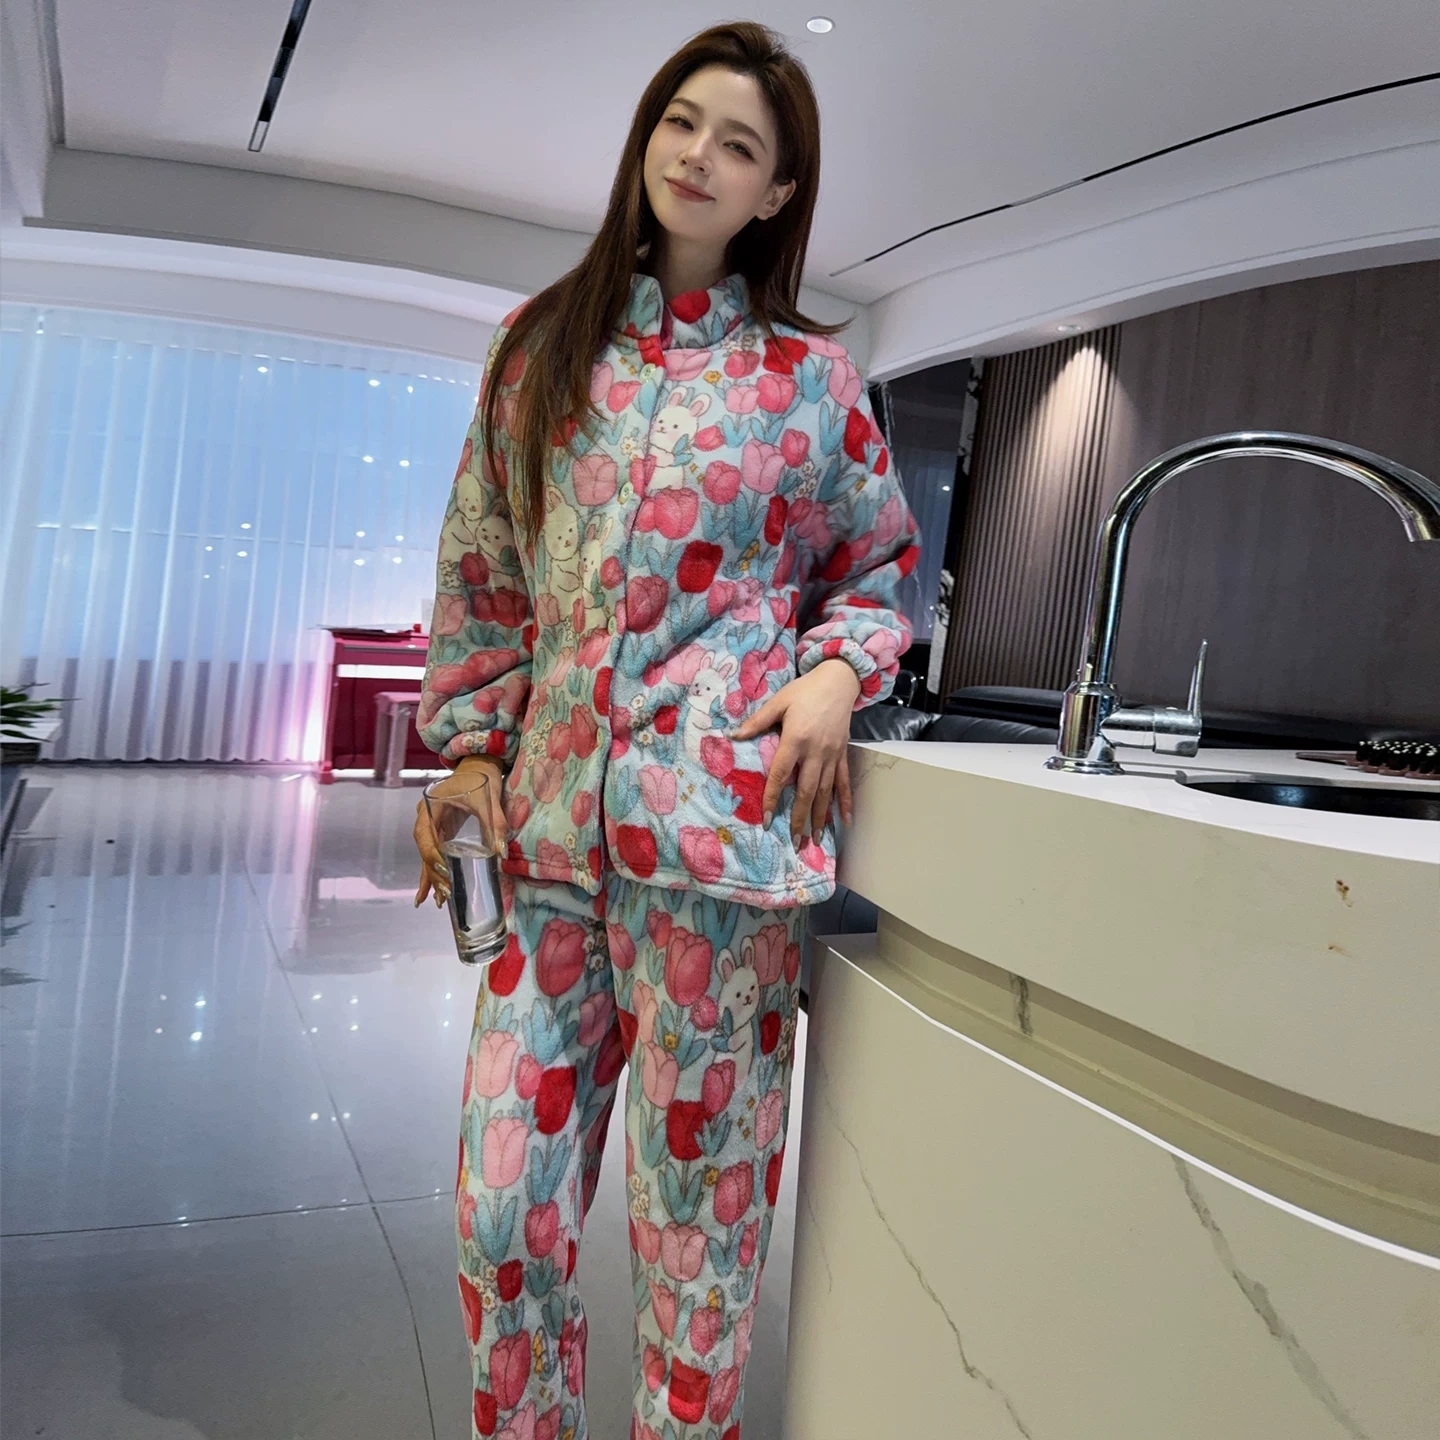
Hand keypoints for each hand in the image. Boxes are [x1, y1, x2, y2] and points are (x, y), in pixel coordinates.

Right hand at [413, 755, 507, 907]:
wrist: (478, 766)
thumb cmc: (482, 778)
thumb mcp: (489, 799)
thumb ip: (495, 824)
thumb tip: (501, 852)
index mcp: (432, 805)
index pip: (425, 835)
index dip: (432, 855)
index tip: (444, 870)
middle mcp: (426, 816)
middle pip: (425, 849)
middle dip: (432, 872)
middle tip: (444, 893)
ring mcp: (431, 825)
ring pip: (427, 854)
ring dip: (431, 877)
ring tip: (434, 902)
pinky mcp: (440, 831)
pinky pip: (434, 853)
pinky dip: (434, 871)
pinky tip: (432, 891)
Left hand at [731, 659, 859, 843]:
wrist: (838, 680)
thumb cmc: (805, 690)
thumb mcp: (778, 702)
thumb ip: (757, 722)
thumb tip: (733, 736)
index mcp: (796, 739)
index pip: (780, 775)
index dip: (772, 798)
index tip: (766, 819)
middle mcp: (816, 751)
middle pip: (806, 790)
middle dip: (800, 818)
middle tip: (795, 842)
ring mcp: (832, 755)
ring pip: (826, 791)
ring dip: (820, 816)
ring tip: (814, 839)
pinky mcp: (843, 754)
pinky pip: (844, 781)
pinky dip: (845, 802)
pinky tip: (845, 821)